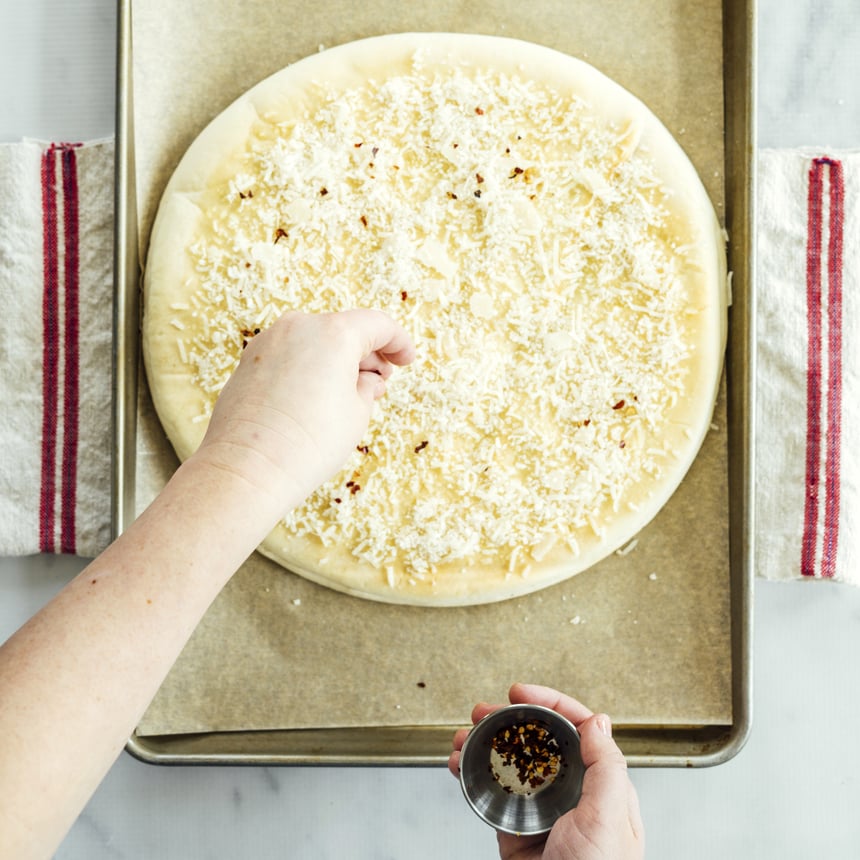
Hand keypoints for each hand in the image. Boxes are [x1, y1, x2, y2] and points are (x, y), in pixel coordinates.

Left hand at [192, 309, 414, 513]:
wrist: (249, 468)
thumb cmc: (309, 442)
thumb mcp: (357, 412)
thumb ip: (367, 385)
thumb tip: (364, 379)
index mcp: (334, 333)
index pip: (377, 325)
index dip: (399, 342)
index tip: (407, 360)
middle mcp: (298, 326)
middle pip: (344, 330)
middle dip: (367, 355)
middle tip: (380, 382)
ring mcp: (269, 341)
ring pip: (315, 341)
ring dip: (337, 361)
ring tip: (350, 395)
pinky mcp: (249, 361)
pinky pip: (291, 355)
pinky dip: (310, 367)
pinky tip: (318, 397)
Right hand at [449, 683, 643, 859]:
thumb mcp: (610, 819)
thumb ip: (607, 768)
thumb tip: (598, 721)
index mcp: (601, 785)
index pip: (577, 727)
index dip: (548, 701)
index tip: (520, 692)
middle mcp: (570, 791)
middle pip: (538, 738)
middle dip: (507, 718)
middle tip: (482, 711)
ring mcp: (540, 808)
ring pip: (510, 761)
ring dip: (482, 741)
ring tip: (462, 736)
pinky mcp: (514, 828)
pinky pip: (491, 791)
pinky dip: (470, 772)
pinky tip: (458, 763)